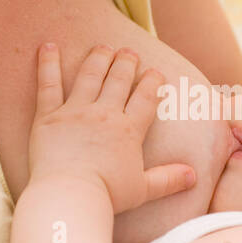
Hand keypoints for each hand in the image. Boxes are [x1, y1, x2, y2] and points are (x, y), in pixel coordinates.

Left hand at [28, 43, 195, 213]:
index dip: (152, 83)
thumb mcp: (143, 189)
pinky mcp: (49, 116)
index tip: (156, 72)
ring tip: (103, 47)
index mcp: (129, 130)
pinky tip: (49, 46)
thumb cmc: (107, 196)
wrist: (70, 195)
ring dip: (98, 58)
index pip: (145, 98)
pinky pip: (48, 84)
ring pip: (89, 75)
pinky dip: (48, 63)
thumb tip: (193, 176)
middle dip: (126, 63)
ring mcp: (76, 112)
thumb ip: (168, 179)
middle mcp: (104, 114)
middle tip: (129, 52)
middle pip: (118, 80)